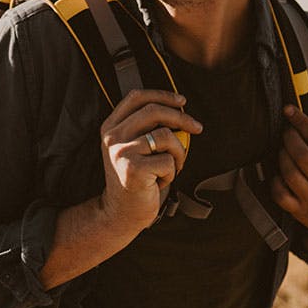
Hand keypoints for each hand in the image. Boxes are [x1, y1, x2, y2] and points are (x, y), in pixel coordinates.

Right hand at [96, 89, 201, 235]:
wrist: (120, 212)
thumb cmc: (135, 179)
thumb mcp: (134, 147)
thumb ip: (147, 128)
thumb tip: (180, 110)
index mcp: (111, 127)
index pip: (136, 97)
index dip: (162, 95)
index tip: (182, 101)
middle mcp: (113, 137)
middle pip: (154, 111)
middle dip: (181, 118)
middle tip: (197, 128)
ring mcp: (122, 152)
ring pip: (166, 136)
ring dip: (178, 153)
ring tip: (171, 167)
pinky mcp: (133, 169)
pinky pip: (168, 161)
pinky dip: (172, 172)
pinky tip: (160, 181)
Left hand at [269, 106, 307, 250]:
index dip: (301, 122)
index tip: (289, 110)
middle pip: (301, 155)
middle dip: (289, 137)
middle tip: (287, 130)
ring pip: (289, 172)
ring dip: (281, 155)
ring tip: (283, 148)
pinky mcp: (300, 213)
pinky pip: (280, 195)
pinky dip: (275, 181)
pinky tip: (279, 172)